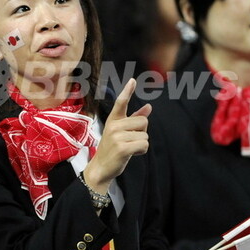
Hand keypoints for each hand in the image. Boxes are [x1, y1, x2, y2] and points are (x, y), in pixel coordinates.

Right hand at [84, 78, 151, 193]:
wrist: (101, 168)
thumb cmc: (113, 149)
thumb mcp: (121, 132)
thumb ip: (135, 119)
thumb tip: (149, 107)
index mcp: (113, 120)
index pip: (121, 102)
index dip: (127, 91)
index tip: (133, 80)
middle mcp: (113, 126)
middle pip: (143, 121)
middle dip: (142, 132)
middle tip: (129, 141)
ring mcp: (117, 136)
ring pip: (145, 135)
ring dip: (141, 144)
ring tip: (128, 149)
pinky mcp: (122, 148)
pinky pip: (144, 144)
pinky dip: (141, 151)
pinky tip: (131, 154)